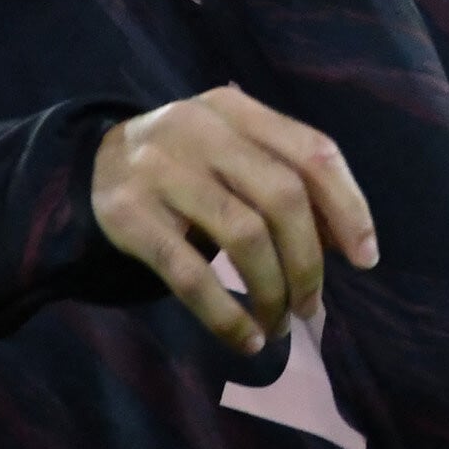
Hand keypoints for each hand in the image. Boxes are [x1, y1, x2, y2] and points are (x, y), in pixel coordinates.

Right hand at [91, 86, 380, 352]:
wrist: (83, 169)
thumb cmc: (183, 167)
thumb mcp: (228, 150)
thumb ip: (281, 177)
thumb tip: (348, 241)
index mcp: (234, 109)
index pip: (313, 151)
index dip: (348, 207)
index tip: (365, 257)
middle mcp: (199, 129)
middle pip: (283, 197)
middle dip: (309, 262)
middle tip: (311, 307)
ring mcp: (160, 169)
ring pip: (243, 236)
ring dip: (272, 292)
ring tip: (278, 326)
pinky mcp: (128, 216)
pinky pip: (190, 274)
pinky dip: (226, 315)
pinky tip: (243, 339)